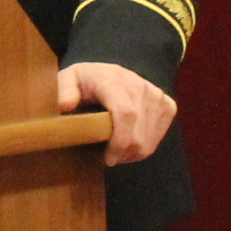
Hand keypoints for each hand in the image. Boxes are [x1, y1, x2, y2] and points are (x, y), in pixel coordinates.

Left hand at [56, 61, 173, 166]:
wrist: (110, 72)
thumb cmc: (85, 82)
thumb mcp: (67, 81)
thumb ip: (64, 91)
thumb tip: (65, 105)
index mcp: (112, 79)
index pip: (126, 113)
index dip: (119, 141)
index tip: (107, 158)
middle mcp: (139, 85)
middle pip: (138, 134)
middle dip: (121, 153)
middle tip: (106, 157)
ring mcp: (156, 95)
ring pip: (148, 140)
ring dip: (131, 153)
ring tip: (115, 149)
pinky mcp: (167, 104)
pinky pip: (158, 137)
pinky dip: (143, 147)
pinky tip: (128, 142)